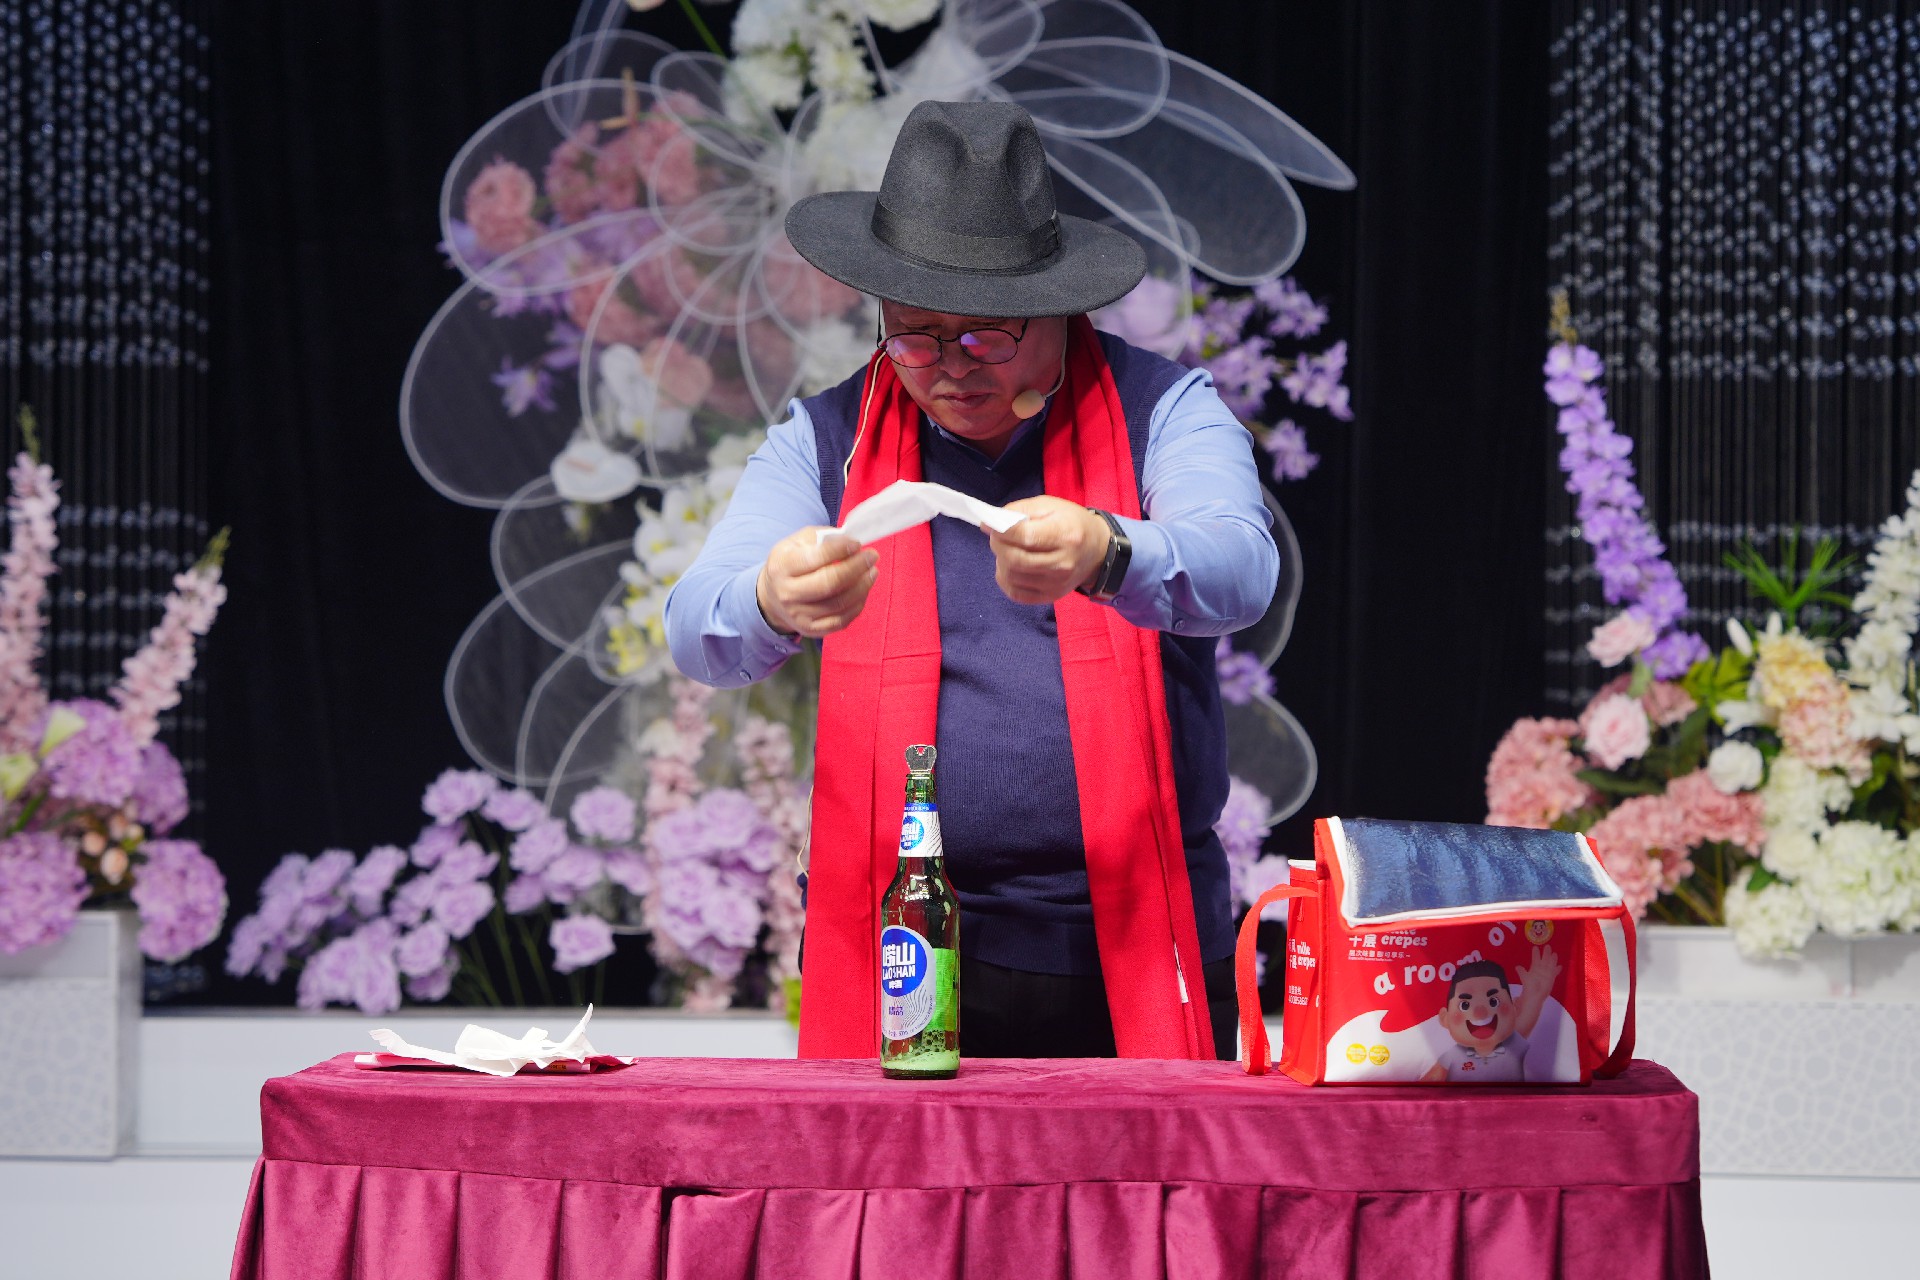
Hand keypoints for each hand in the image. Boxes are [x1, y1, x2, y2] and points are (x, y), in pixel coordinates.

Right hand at [755, 529, 878, 638]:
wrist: (772, 594)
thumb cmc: (791, 561)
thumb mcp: (798, 541)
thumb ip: (824, 538)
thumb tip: (851, 543)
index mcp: (782, 566)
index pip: (816, 558)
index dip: (841, 549)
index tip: (857, 544)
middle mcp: (787, 593)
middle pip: (830, 583)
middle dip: (856, 568)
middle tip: (872, 557)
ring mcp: (798, 614)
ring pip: (839, 604)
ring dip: (862, 587)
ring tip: (872, 572)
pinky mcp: (810, 629)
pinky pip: (840, 621)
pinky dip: (857, 606)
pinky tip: (862, 592)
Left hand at [985, 496, 1109, 605]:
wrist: (1096, 551)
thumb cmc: (1071, 523)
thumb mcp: (1050, 505)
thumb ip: (1020, 510)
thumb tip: (991, 522)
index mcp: (1065, 535)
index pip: (1025, 536)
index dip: (1001, 531)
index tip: (989, 524)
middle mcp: (1063, 563)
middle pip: (1016, 559)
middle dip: (998, 545)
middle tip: (996, 536)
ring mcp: (1057, 584)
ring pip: (1012, 576)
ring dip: (1001, 561)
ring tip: (1006, 549)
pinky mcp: (1051, 596)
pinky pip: (1016, 593)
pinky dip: (1005, 579)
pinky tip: (1009, 567)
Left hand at [1516, 943, 1560, 994]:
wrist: (1535, 995)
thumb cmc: (1529, 986)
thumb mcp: (1524, 978)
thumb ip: (1522, 972)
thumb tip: (1517, 967)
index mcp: (1534, 968)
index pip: (1535, 959)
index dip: (1535, 954)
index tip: (1535, 947)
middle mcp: (1541, 970)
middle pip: (1544, 960)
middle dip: (1546, 953)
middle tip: (1548, 946)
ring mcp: (1546, 973)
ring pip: (1550, 964)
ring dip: (1552, 959)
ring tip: (1554, 953)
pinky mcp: (1551, 978)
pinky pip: (1554, 972)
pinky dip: (1557, 969)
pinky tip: (1560, 966)